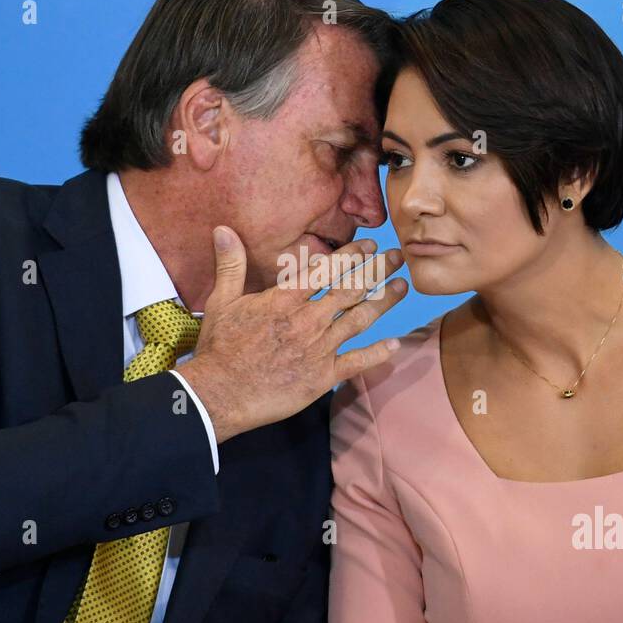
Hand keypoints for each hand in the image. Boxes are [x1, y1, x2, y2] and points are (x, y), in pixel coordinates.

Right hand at [174, 225, 407, 444]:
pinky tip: (395, 344)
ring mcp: (319, 348)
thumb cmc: (219, 348)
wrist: (221, 393)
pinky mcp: (323, 376)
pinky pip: (356, 362)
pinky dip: (377, 353)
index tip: (370, 244)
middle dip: (377, 270)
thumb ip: (230, 264)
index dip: (351, 255)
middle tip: (397, 257)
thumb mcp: (221, 301)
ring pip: (359, 319)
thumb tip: (223, 229)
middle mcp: (308, 319)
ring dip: (383, 301)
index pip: (325, 270)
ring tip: (402, 287)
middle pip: (350, 289)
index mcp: (285, 299)